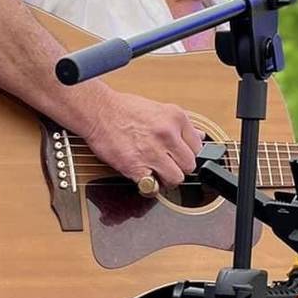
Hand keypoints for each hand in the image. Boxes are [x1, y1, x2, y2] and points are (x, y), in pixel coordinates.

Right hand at [86, 91, 203, 188]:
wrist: (98, 111)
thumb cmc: (125, 109)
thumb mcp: (160, 109)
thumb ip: (181, 125)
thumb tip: (200, 136)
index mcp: (176, 118)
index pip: (198, 147)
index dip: (188, 153)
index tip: (180, 156)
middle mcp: (168, 134)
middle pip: (190, 165)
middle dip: (179, 167)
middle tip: (167, 164)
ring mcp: (153, 151)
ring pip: (176, 178)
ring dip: (166, 179)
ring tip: (156, 172)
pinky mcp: (136, 166)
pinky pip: (153, 187)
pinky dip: (149, 186)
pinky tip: (143, 177)